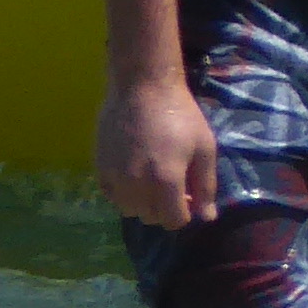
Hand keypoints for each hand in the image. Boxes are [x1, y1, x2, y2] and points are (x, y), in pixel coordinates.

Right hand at [96, 77, 219, 229]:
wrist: (142, 87)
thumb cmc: (180, 115)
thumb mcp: (204, 148)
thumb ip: (206, 186)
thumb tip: (207, 217)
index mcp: (166, 181)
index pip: (174, 221)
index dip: (185, 213)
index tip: (189, 195)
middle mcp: (136, 185)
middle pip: (151, 218)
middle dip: (165, 208)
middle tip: (173, 184)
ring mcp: (115, 177)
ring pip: (130, 210)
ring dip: (143, 202)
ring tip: (153, 178)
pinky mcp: (100, 167)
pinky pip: (112, 195)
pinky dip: (124, 192)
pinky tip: (134, 173)